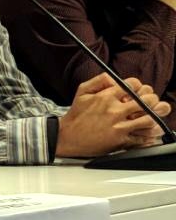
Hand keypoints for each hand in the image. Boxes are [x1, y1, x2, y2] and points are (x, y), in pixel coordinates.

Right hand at [55, 73, 172, 157]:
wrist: (67, 137)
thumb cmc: (76, 115)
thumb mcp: (82, 91)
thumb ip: (99, 80)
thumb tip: (115, 78)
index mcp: (106, 97)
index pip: (132, 85)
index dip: (138, 86)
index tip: (138, 90)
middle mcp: (114, 111)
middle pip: (146, 101)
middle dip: (151, 100)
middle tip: (149, 103)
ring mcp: (118, 126)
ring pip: (148, 119)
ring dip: (152, 117)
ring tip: (148, 117)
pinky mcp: (120, 141)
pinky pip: (142, 138)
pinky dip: (147, 135)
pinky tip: (143, 131)